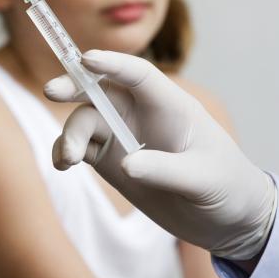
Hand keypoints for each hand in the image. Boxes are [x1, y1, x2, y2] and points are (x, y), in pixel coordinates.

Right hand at [44, 50, 275, 259]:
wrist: (225, 218)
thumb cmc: (226, 186)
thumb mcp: (204, 179)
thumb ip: (166, 170)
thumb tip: (126, 164)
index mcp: (170, 106)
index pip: (139, 75)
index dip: (113, 64)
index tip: (86, 59)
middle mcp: (141, 115)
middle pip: (102, 90)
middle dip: (75, 87)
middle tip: (52, 91)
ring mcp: (123, 137)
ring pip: (85, 121)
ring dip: (70, 135)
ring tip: (67, 160)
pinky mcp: (111, 160)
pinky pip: (80, 148)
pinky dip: (65, 152)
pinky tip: (61, 165)